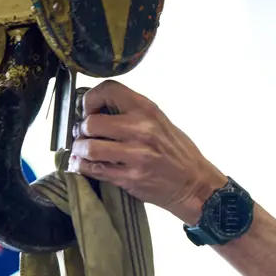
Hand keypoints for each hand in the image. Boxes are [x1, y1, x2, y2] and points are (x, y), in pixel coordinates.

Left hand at [68, 81, 225, 222]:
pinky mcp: (130, 178)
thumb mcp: (160, 122)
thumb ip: (133, 113)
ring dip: (79, 150)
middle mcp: (141, 130)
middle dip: (81, 131)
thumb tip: (98, 110)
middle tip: (83, 136)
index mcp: (147, 110)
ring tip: (82, 152)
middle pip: (92, 123)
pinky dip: (82, 167)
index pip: (108, 90)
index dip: (90, 99)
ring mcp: (135, 155)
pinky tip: (83, 165)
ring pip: (89, 148)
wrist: (195, 185)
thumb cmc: (178, 153)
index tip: (88, 110)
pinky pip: (94, 170)